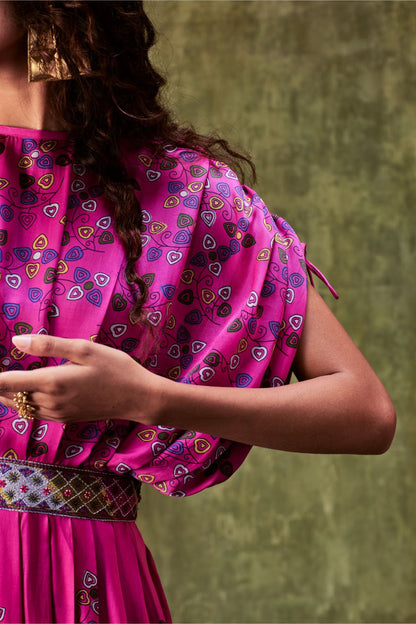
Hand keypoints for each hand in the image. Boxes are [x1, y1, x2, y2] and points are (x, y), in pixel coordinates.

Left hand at [0, 335, 161, 424]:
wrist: (138, 398)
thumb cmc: (115, 368)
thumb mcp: (85, 349)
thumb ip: (48, 345)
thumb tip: (16, 341)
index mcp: (52, 381)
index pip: (5, 383)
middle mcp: (50, 401)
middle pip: (8, 396)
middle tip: (0, 374)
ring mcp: (57, 413)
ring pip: (20, 406)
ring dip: (8, 394)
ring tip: (6, 381)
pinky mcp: (64, 419)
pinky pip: (34, 412)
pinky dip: (23, 402)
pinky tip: (26, 391)